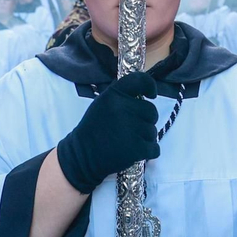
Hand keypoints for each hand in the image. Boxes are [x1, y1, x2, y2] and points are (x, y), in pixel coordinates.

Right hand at [55, 72, 159, 193]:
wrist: (82, 156)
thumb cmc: (93, 130)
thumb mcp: (102, 104)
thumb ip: (120, 97)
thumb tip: (142, 91)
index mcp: (113, 95)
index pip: (139, 80)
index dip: (149, 86)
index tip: (151, 95)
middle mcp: (123, 108)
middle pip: (151, 111)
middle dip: (146, 120)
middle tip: (132, 128)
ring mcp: (131, 128)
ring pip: (153, 131)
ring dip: (146, 138)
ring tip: (129, 141)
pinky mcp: (136, 148)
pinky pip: (155, 148)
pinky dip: (149, 152)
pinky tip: (136, 152)